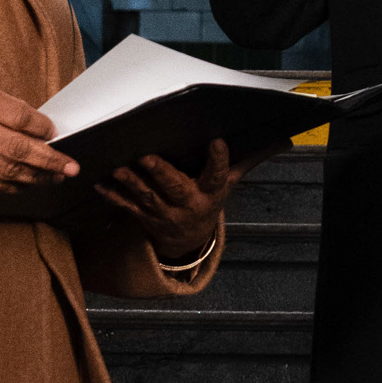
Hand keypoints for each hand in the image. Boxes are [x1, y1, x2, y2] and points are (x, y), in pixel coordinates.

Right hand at [0, 87, 77, 191]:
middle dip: (50, 160)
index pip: (18, 117)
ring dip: (38, 177)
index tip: (55, 132)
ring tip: (57, 176)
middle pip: (18, 149)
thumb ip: (10, 108)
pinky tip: (30, 184)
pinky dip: (16, 187)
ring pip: (9, 172)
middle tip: (71, 166)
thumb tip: (41, 127)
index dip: (41, 127)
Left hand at [96, 137, 238, 271]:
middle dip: (161, 173)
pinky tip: (100, 183)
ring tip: (118, 167)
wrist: (189, 242)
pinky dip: (113, 196)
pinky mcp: (145, 218)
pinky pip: (128, 208)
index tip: (217, 141)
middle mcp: (188, 205)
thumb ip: (246, 161)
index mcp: (211, 194)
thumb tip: (281, 140)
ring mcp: (165, 214)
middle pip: (176, 188)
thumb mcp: (229, 185)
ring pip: (148, 197)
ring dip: (132, 183)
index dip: (219, 160)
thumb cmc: (209, 201)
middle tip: (147, 157)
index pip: (219, 176)